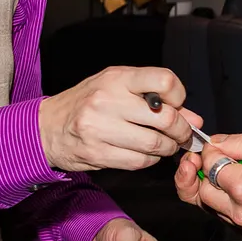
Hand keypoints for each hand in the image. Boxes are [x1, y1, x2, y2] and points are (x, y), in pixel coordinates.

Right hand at [39, 67, 200, 171]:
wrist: (45, 127)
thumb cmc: (89, 103)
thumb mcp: (119, 89)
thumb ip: (159, 100)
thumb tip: (196, 120)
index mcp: (117, 79)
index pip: (164, 81)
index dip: (179, 95)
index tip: (177, 104)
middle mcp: (108, 101)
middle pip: (166, 118)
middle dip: (182, 130)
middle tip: (182, 134)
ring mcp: (100, 128)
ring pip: (155, 144)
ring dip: (167, 148)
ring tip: (165, 145)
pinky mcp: (96, 153)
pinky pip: (139, 161)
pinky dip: (149, 160)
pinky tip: (145, 153)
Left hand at [175, 134, 241, 240]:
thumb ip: (239, 143)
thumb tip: (216, 143)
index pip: (207, 168)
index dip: (208, 154)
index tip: (216, 148)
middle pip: (203, 194)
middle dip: (202, 177)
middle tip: (211, 163)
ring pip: (216, 211)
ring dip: (217, 194)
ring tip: (233, 178)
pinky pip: (236, 222)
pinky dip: (235, 208)